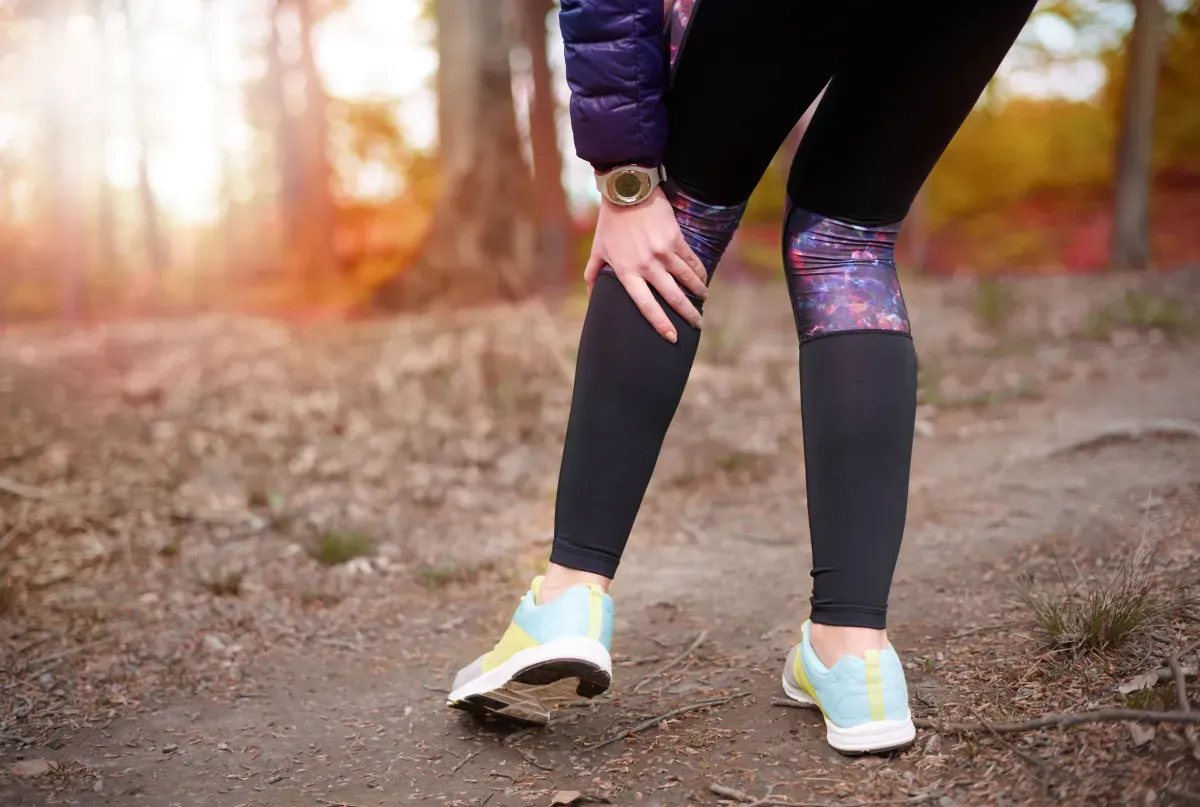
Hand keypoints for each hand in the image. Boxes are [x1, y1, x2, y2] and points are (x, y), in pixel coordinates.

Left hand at [584, 188, 708, 342]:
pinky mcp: (676, 239)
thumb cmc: (611, 222)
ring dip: (698, 294)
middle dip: (687, 315)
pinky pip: (691, 261)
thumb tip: (591, 293)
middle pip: (672, 297)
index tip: (672, 337)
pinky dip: (699, 273)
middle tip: (697, 326)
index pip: (645, 306)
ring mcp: (663, 252)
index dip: (660, 324)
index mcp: (627, 272)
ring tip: (703, 302)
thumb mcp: (598, 249)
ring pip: (686, 280)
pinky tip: (703, 281)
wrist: (627, 191)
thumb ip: (594, 273)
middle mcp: (647, 265)